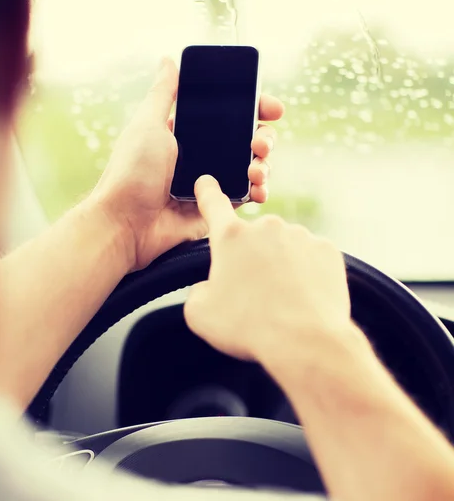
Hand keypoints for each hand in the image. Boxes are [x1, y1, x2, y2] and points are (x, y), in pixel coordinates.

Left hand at [91, 57, 283, 270]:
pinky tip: (259, 189)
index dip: (254, 108)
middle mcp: (202, 154)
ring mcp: (211, 181)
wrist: (126, 224)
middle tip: (260, 142)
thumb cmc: (131, 172)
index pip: (229, 113)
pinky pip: (246, 195)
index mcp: (187, 132)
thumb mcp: (146, 124)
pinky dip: (259, 190)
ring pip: (252, 166)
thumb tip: (168, 59)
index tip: (271, 107)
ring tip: (257, 168)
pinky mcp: (216, 206)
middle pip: (246, 138)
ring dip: (264, 163)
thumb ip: (162, 94)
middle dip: (264, 136)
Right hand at [184, 175, 351, 362]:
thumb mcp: (200, 313)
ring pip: (284, 247)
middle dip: (251, 258)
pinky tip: (302, 296)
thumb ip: (197, 290)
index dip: (207, 192)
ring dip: (280, 265)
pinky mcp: (326, 250)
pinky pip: (310, 257)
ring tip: (281, 300)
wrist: (306, 342)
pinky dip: (305, 272)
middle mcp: (266, 227)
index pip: (213, 204)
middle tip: (254, 292)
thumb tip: (208, 286)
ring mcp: (300, 236)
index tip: (206, 181)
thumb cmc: (248, 327)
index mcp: (231, 237)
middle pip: (253, 238)